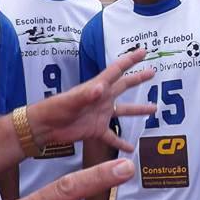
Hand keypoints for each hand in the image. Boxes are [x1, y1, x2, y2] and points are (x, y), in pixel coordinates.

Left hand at [28, 48, 155, 153]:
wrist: (45, 127)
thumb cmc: (56, 108)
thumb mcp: (72, 100)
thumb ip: (86, 94)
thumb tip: (101, 88)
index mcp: (98, 87)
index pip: (117, 70)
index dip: (130, 60)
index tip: (144, 51)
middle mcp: (102, 99)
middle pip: (124, 86)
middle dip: (138, 78)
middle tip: (153, 72)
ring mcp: (100, 114)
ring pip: (123, 111)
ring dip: (138, 110)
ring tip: (153, 109)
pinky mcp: (96, 130)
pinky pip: (112, 137)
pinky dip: (121, 142)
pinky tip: (131, 148)